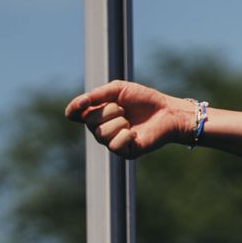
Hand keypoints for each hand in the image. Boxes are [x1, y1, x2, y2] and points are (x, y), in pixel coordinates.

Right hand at [64, 80, 193, 157]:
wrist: (167, 111)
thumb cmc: (144, 99)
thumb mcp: (118, 89)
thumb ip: (97, 95)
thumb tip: (80, 103)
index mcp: (97, 113)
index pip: (74, 114)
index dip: (73, 109)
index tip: (84, 102)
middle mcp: (101, 128)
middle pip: (89, 122)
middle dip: (108, 111)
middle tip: (123, 109)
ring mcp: (112, 141)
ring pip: (101, 134)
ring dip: (118, 123)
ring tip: (130, 120)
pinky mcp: (125, 152)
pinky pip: (114, 146)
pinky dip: (125, 136)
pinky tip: (135, 133)